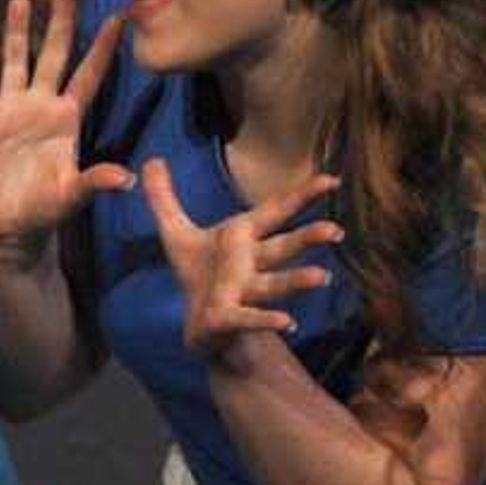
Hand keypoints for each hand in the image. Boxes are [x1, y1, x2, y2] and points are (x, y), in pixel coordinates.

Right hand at [0, 0, 131, 251]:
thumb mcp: (73, 197)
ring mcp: (10, 112)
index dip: (102, 46)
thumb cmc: (44, 211)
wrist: (7, 228)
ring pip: (16, 62)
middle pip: (52, 53)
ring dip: (18, 31)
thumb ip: (96, 182)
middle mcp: (40, 106)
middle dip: (60, 18)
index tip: (119, 15)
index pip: (89, 74)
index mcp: (68, 118)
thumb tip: (126, 178)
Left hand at [143, 157, 339, 358]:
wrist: (198, 325)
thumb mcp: (176, 232)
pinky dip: (265, 320)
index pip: (276, 212)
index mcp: (241, 237)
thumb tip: (150, 160)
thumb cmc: (200, 274)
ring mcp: (242, 292)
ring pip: (273, 284)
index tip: (332, 180)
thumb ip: (164, 198)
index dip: (302, 195)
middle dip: (308, 237)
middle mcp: (250, 263)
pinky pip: (248, 318)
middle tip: (335, 230)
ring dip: (297, 280)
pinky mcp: (227, 318)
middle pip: (283, 247)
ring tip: (322, 276)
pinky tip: (287, 322)